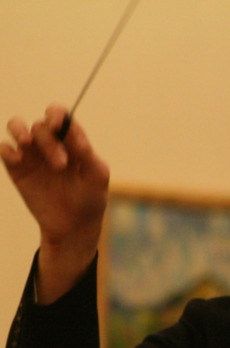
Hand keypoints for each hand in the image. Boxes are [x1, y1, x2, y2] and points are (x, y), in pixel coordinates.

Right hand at [0, 105, 109, 301]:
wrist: (73, 227)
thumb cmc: (90, 199)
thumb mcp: (97, 176)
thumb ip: (87, 153)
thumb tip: (74, 132)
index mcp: (70, 140)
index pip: (60, 117)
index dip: (56, 115)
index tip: (57, 125)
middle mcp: (49, 143)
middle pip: (41, 126)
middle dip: (50, 141)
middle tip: (61, 165)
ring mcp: (32, 155)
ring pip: (17, 127)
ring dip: (19, 129)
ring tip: (26, 142)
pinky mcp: (17, 169)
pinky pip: (5, 150)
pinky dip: (7, 149)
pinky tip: (17, 158)